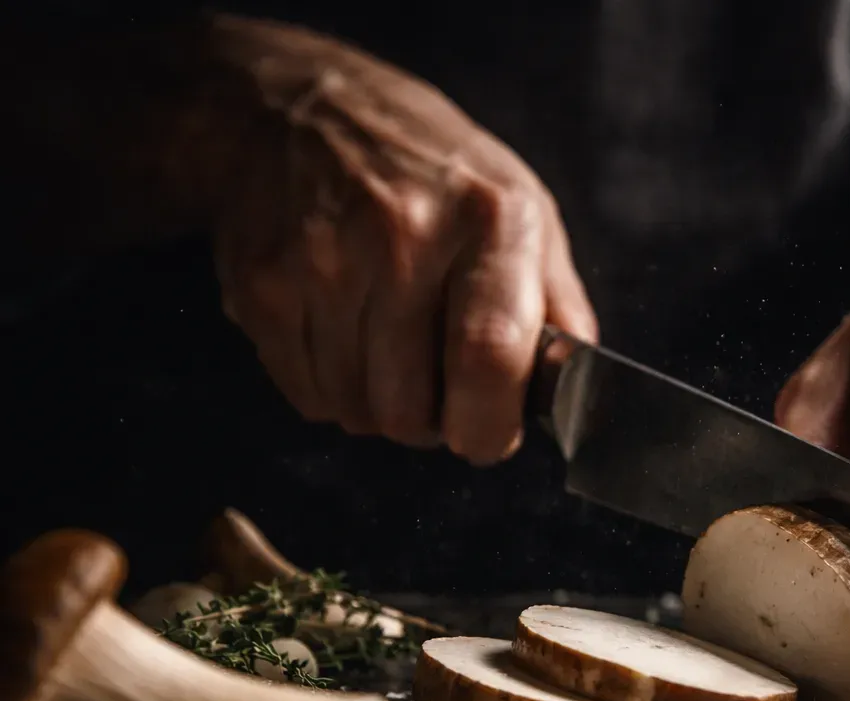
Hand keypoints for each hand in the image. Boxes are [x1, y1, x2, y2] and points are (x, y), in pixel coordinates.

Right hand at [211, 25, 594, 463]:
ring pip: (359, 413)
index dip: (491, 426)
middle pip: (413, 409)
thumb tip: (578, 393)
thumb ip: (559, 307)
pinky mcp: (263, 287)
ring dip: (382, 405)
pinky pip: (310, 396)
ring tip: (392, 349)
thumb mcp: (525, 209)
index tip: (490, 434)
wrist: (296, 110)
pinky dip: (333, 388)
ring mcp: (323, 262)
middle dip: (435, 422)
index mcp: (489, 219)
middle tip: (439, 384)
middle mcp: (403, 237)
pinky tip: (345, 335)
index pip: (490, 358)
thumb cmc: (432, 172)